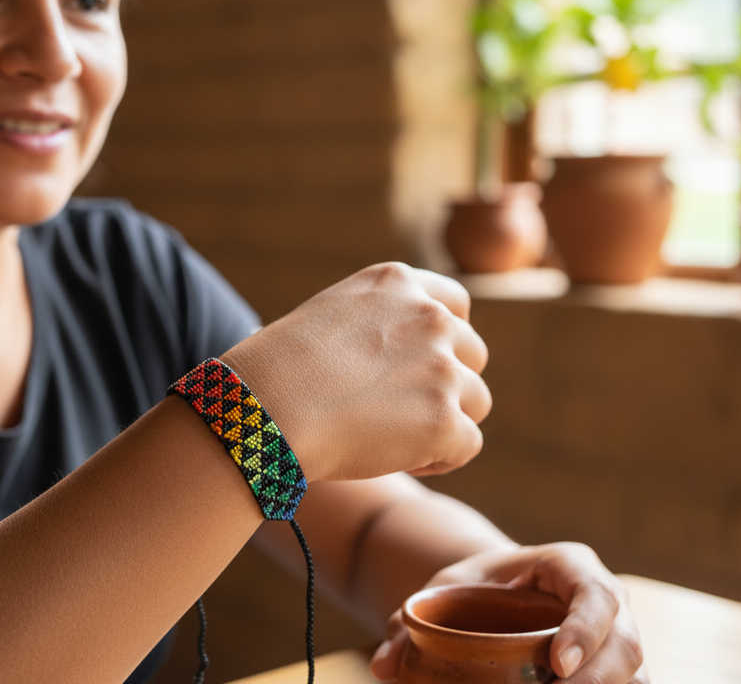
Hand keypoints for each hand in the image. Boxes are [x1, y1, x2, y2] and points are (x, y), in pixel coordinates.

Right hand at [221, 263, 490, 482]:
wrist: (265, 408)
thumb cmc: (278, 371)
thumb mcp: (332, 316)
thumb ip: (380, 323)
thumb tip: (408, 362)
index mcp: (397, 283)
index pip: (455, 304)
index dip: (444, 340)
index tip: (420, 364)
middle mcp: (428, 316)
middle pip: (473, 353)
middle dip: (447, 383)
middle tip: (400, 409)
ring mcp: (441, 368)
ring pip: (476, 401)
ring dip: (446, 420)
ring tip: (395, 437)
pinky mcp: (444, 420)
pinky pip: (466, 445)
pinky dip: (439, 457)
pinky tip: (397, 458)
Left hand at [369, 543, 648, 682]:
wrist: (492, 600)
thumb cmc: (471, 590)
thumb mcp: (440, 594)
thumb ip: (409, 625)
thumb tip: (385, 666)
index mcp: (568, 565)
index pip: (594, 595)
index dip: (584, 630)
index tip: (556, 665)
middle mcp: (604, 598)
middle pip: (625, 641)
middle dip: (599, 678)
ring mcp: (616, 638)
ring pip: (635, 673)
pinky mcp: (615, 671)